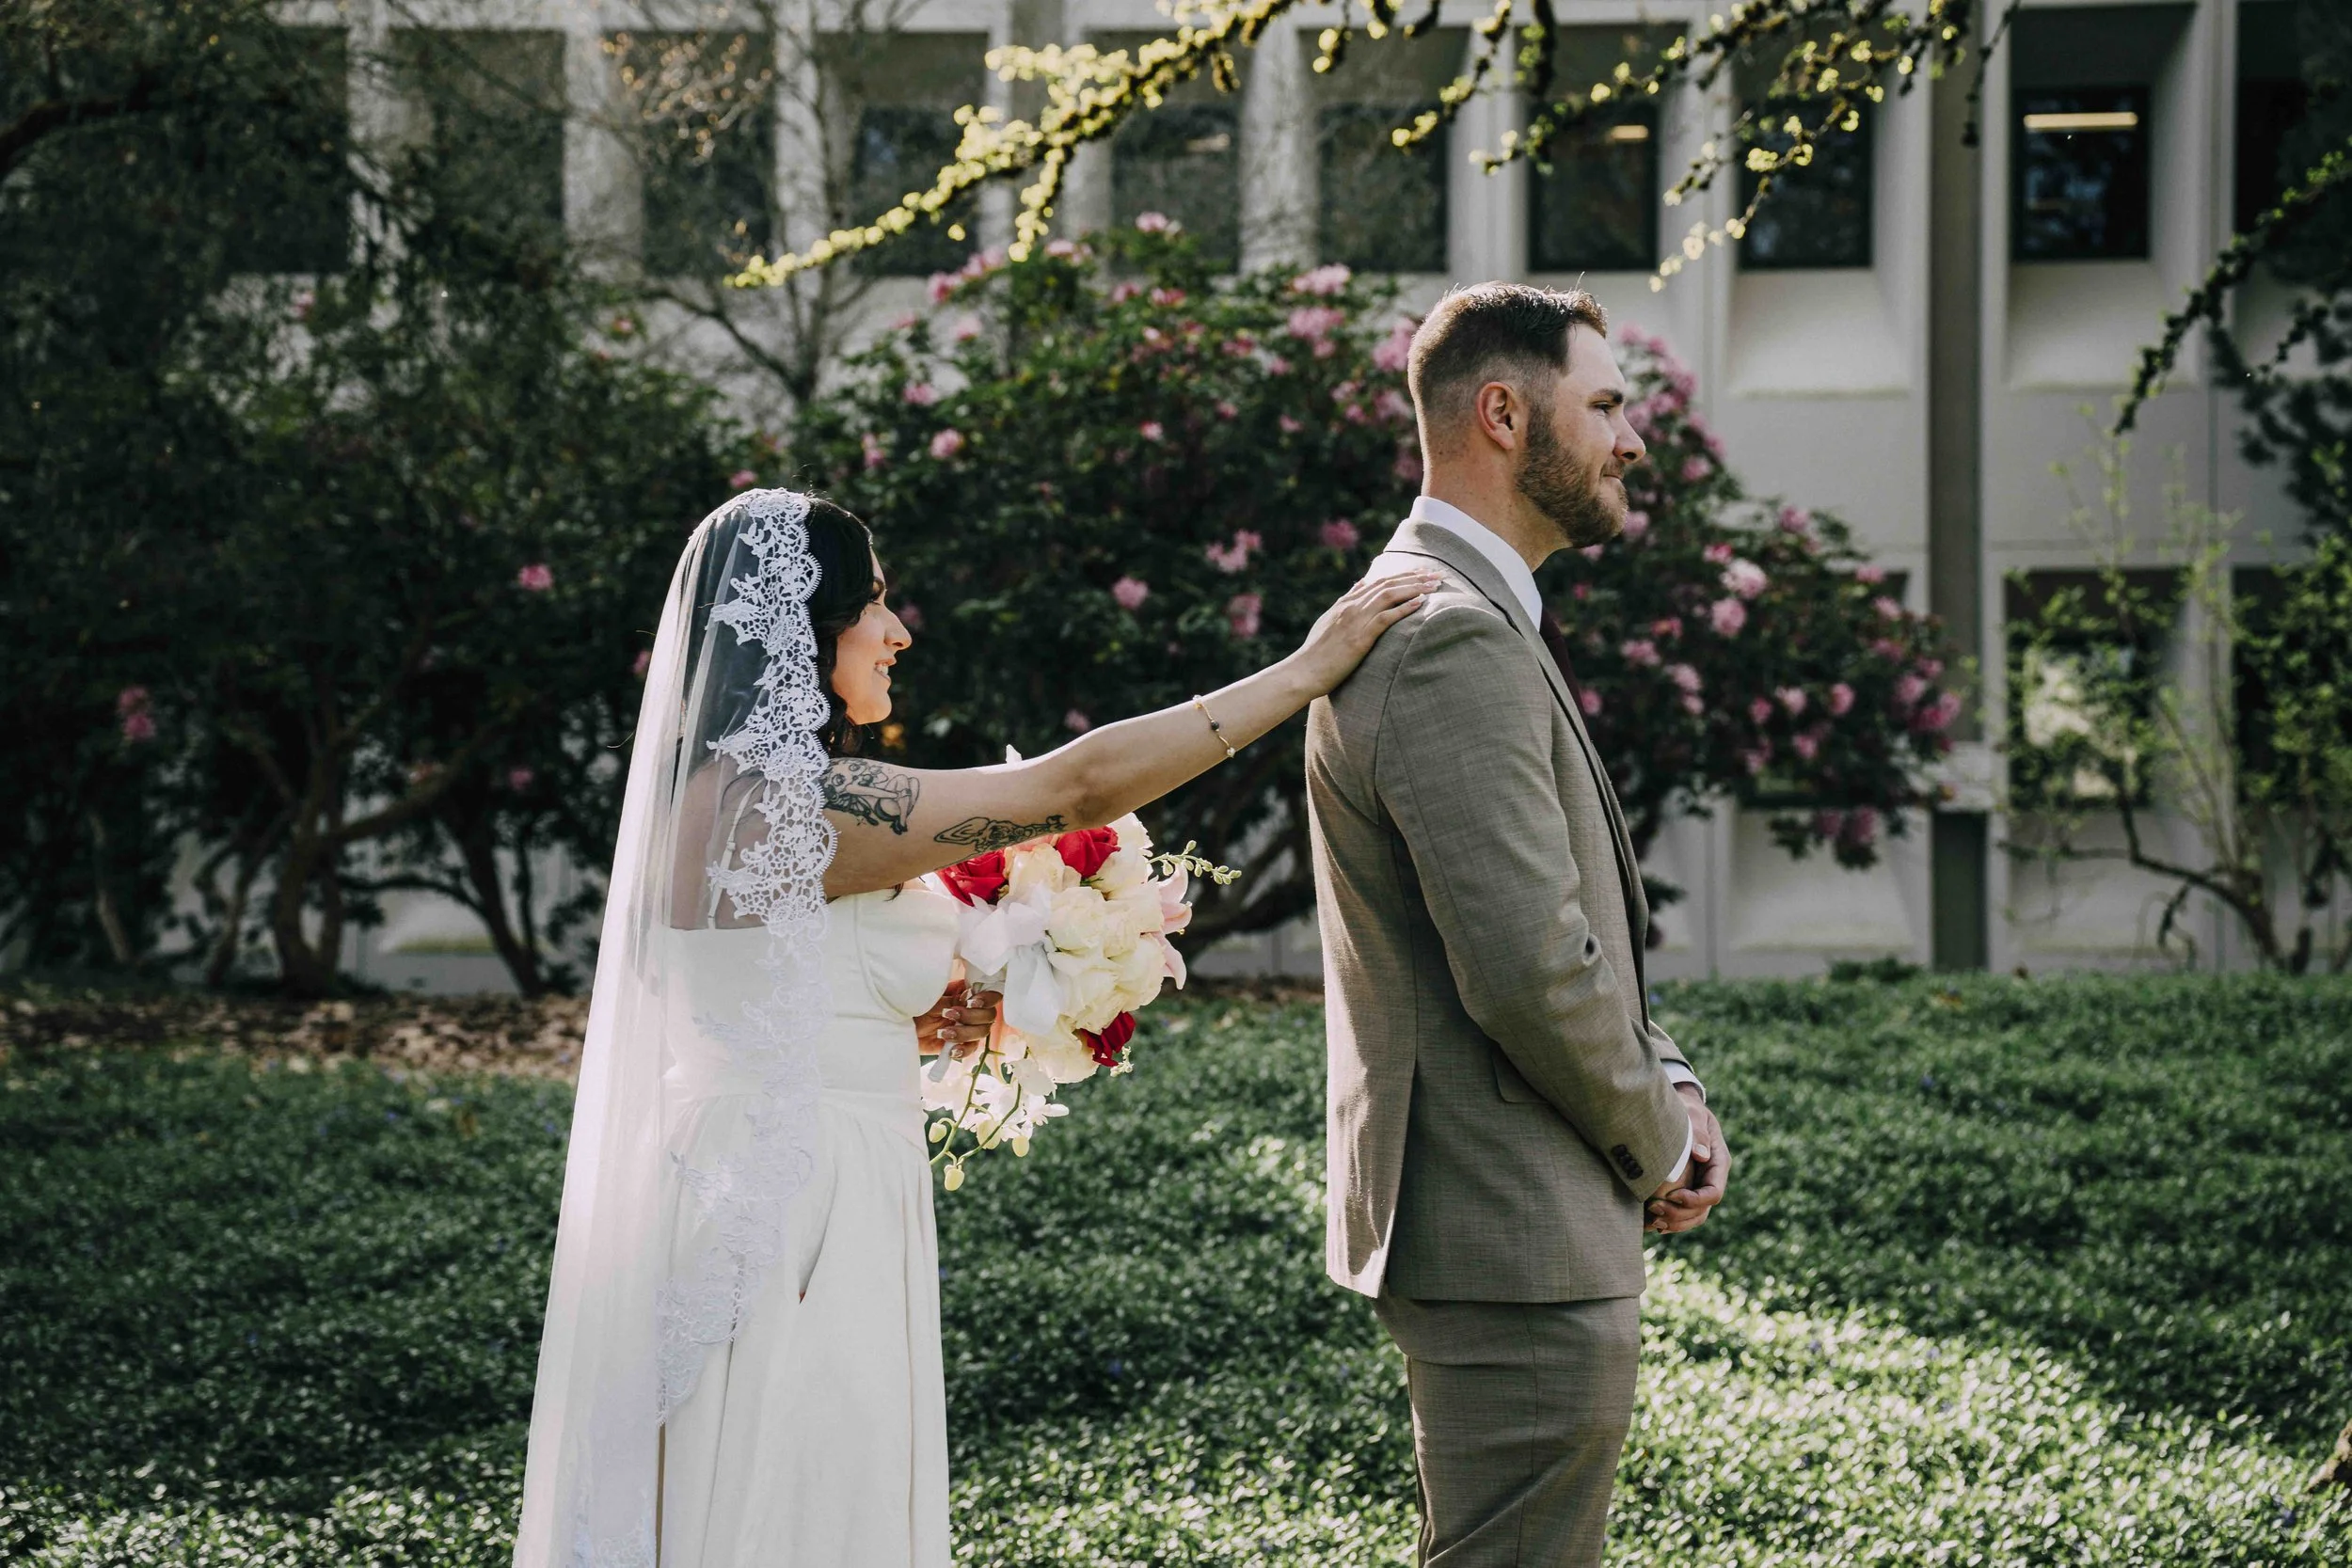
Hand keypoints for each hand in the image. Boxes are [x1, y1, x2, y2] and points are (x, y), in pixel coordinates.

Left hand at [914, 986, 998, 1058]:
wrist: (899, 1027)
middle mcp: (970, 1011)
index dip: (987, 999)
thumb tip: (969, 996)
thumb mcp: (932, 1000)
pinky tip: (951, 1050)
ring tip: (943, 1033)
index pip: (990, 995)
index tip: (972, 1002)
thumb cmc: (915, 1007)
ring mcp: (966, 1028)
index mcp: (965, 994)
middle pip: (989, 1015)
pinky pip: (971, 1048)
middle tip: (950, 1015)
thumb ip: (951, 1000)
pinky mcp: (959, 1044)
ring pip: (982, 1032)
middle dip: (972, 1017)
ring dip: (965, 1033)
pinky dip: (963, 1050)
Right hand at [1290, 570, 1442, 694]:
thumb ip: (1346, 601)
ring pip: (1390, 596)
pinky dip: (1405, 608)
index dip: (1402, 575)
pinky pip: (1386, 618)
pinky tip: (1421, 603)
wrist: (1304, 671)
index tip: (1421, 571)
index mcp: (1346, 603)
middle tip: (1437, 574)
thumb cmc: (1317, 652)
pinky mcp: (1360, 637)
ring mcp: (1356, 620)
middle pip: (1388, 585)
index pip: (1378, 582)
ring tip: (1434, 585)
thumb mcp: (1329, 620)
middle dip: (1415, 578)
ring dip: (1415, 588)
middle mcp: (1352, 607)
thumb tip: (1360, 583)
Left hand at [1645, 1084, 1727, 1234]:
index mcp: (1717, 1162)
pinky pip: (1681, 1213)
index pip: (1713, 1192)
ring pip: (1693, 1216)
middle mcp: (1710, 1178)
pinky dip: (1668, 1221)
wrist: (1680, 1108)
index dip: (1694, 1200)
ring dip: (1673, 1223)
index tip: (1672, 1196)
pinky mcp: (1685, 1188)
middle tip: (1653, 1210)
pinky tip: (1649, 1223)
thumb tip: (1701, 1155)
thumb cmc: (1686, 1108)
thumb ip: (1697, 1131)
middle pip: (1702, 1210)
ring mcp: (1698, 1185)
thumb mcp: (1694, 1113)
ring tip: (1650, 1221)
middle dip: (1679, 1215)